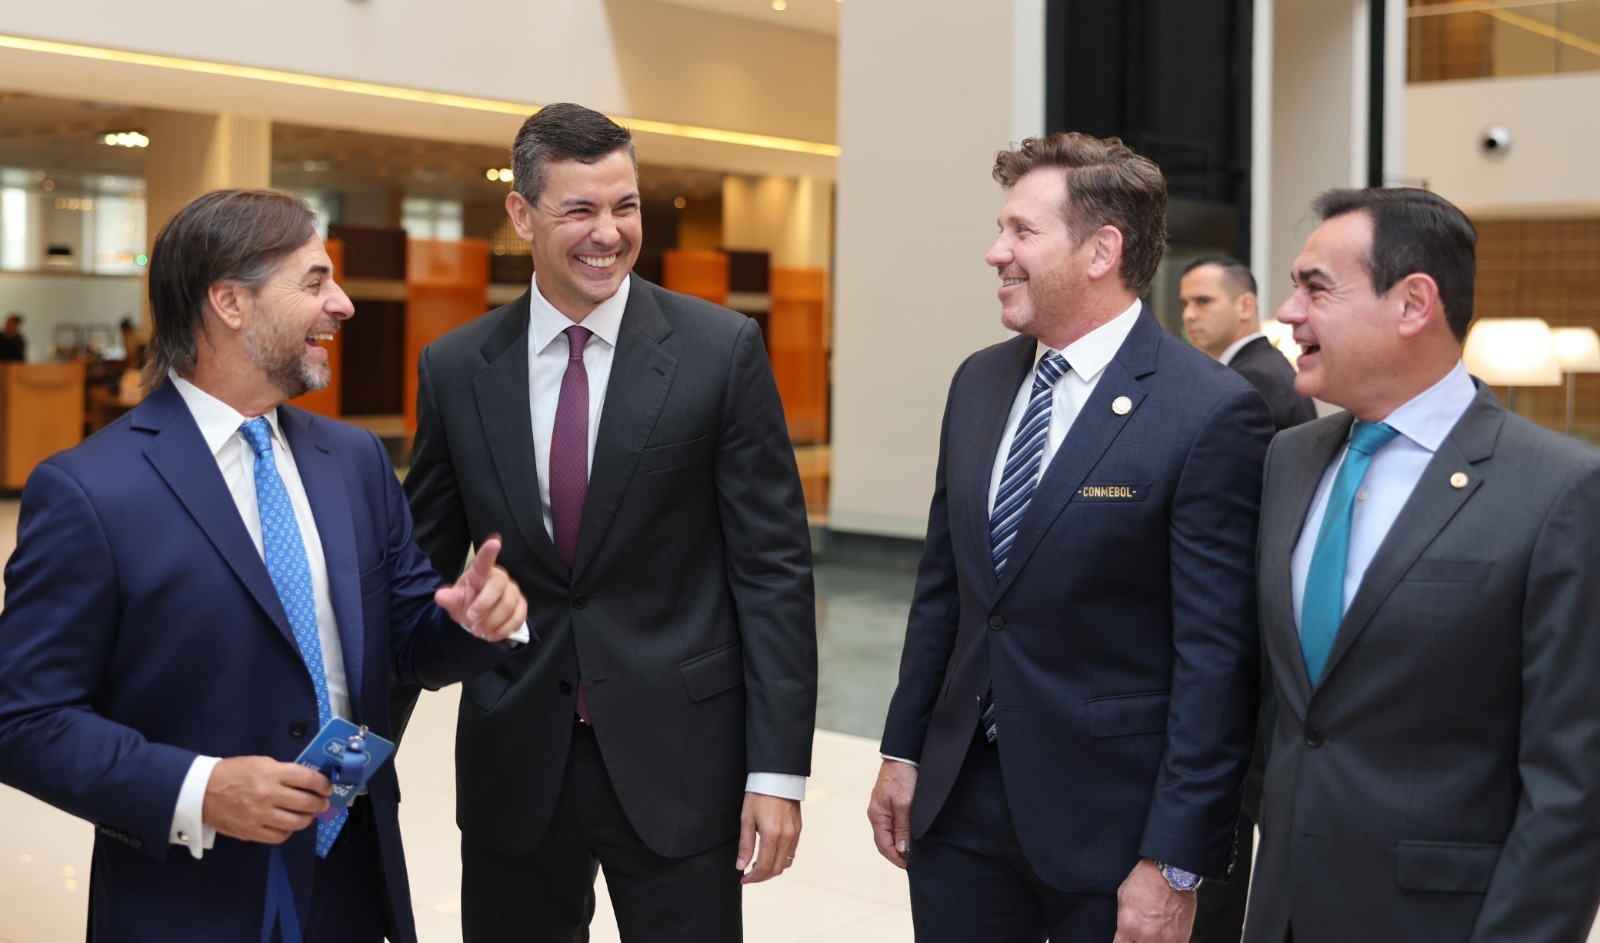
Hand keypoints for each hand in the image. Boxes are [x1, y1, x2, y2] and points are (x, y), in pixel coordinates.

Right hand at [201, 756, 331, 843]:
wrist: (201, 791)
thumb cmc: (233, 773)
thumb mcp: (260, 763)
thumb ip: (284, 771)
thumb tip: (306, 781)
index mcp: (271, 774)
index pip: (308, 780)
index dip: (323, 784)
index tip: (327, 787)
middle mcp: (268, 795)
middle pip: (307, 803)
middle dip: (320, 803)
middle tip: (321, 802)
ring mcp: (260, 816)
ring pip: (297, 823)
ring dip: (307, 819)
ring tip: (307, 814)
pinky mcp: (251, 832)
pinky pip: (280, 836)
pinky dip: (288, 831)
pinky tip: (288, 824)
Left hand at [436, 535, 527, 641]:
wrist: (478, 618)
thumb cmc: (467, 603)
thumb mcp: (454, 602)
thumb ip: (449, 598)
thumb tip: (440, 596)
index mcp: (480, 573)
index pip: (484, 561)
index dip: (489, 552)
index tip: (494, 541)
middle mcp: (499, 578)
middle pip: (499, 586)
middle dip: (485, 604)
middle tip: (471, 619)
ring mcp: (513, 591)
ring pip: (509, 604)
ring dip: (493, 621)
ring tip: (477, 632)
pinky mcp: (521, 606)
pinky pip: (519, 616)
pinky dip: (505, 629)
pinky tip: (492, 635)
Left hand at [736, 793, 801, 883]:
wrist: (777, 776)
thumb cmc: (759, 795)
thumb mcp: (747, 819)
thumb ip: (745, 845)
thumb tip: (741, 866)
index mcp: (772, 835)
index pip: (763, 866)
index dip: (753, 878)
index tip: (743, 879)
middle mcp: (787, 837)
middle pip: (776, 869)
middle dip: (762, 877)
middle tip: (750, 876)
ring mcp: (795, 834)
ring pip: (786, 863)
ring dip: (772, 869)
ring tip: (758, 865)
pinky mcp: (799, 829)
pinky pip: (792, 852)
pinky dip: (781, 859)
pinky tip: (770, 854)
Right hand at [867, 759, 916, 867]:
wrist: (902, 757)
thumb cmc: (902, 777)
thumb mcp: (904, 804)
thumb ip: (902, 827)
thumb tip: (900, 849)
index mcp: (877, 815)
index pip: (884, 845)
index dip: (896, 858)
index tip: (908, 866)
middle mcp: (876, 814)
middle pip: (884, 842)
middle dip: (896, 855)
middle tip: (911, 863)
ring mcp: (882, 809)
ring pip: (887, 834)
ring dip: (898, 845)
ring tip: (911, 853)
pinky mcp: (889, 804)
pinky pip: (891, 825)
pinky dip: (899, 834)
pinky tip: (908, 837)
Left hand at [1113, 859, 1196, 942]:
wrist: (1171, 873)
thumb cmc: (1147, 880)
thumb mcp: (1123, 895)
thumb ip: (1124, 916)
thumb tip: (1126, 927)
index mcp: (1128, 926)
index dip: (1124, 942)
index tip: (1127, 938)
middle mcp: (1145, 936)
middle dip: (1139, 939)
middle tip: (1143, 931)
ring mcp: (1164, 940)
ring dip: (1155, 940)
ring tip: (1157, 930)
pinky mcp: (1181, 938)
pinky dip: (1170, 941)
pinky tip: (1168, 934)